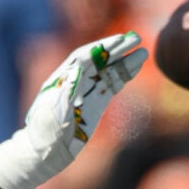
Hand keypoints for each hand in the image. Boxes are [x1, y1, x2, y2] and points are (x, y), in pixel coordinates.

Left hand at [0, 30, 148, 188]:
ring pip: (108, 71)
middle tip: (136, 38)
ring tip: (143, 51)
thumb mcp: (53, 112)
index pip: (84, 58)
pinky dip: (124, 75)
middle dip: (117, 49)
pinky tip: (136, 67)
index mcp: (62, 79)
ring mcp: (87, 91)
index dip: (101, 48)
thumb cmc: (45, 133)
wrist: (46, 150)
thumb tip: (79, 71)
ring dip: (125, 61)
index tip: (118, 41)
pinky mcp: (96, 103)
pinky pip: (112, 85)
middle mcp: (75, 81)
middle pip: (98, 59)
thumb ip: (66, 91)